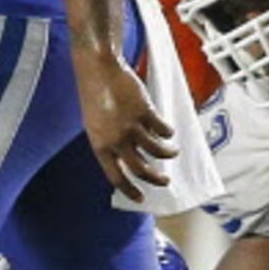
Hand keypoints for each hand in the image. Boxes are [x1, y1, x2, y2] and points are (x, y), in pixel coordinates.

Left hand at [74, 45, 174, 202]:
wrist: (98, 70)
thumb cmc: (96, 97)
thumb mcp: (97, 125)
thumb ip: (112, 144)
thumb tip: (133, 160)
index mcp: (99, 145)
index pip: (115, 176)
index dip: (129, 189)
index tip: (140, 199)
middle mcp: (115, 140)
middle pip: (141, 170)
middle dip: (156, 179)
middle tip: (165, 181)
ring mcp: (131, 126)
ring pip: (158, 151)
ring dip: (169, 154)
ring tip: (173, 152)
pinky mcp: (145, 112)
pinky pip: (164, 130)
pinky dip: (169, 132)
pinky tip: (169, 131)